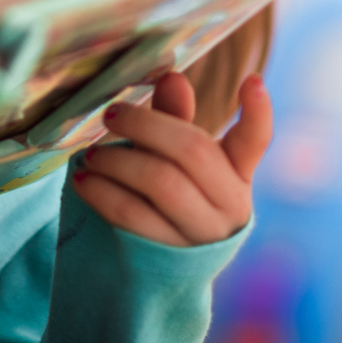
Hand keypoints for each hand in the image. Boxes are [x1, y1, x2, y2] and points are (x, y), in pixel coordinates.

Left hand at [72, 70, 271, 245]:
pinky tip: (83, 179)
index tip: (252, 80)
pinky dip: (102, 192)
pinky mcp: (168, 256)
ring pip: (160, 182)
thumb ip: (174, 119)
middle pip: (192, 152)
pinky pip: (131, 215)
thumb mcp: (177, 158)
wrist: (162, 266)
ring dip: (118, 160)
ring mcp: (201, 234)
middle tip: (111, 113)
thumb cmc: (172, 193)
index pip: (255, 140)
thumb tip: (171, 77)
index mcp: (238, 172)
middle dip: (146, 125)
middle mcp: (230, 204)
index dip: (258, 112)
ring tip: (91, 153)